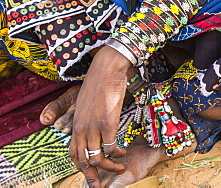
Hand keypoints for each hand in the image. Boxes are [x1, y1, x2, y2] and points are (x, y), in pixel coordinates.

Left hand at [70, 47, 128, 185]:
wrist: (106, 68)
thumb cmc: (99, 83)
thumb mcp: (86, 104)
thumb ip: (87, 118)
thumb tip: (91, 127)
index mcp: (76, 125)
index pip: (72, 154)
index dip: (80, 167)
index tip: (89, 175)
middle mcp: (81, 129)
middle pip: (82, 160)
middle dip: (91, 177)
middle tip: (98, 186)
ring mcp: (94, 127)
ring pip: (96, 157)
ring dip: (108, 166)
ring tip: (118, 168)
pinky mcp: (107, 122)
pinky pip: (110, 146)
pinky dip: (117, 153)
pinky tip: (123, 152)